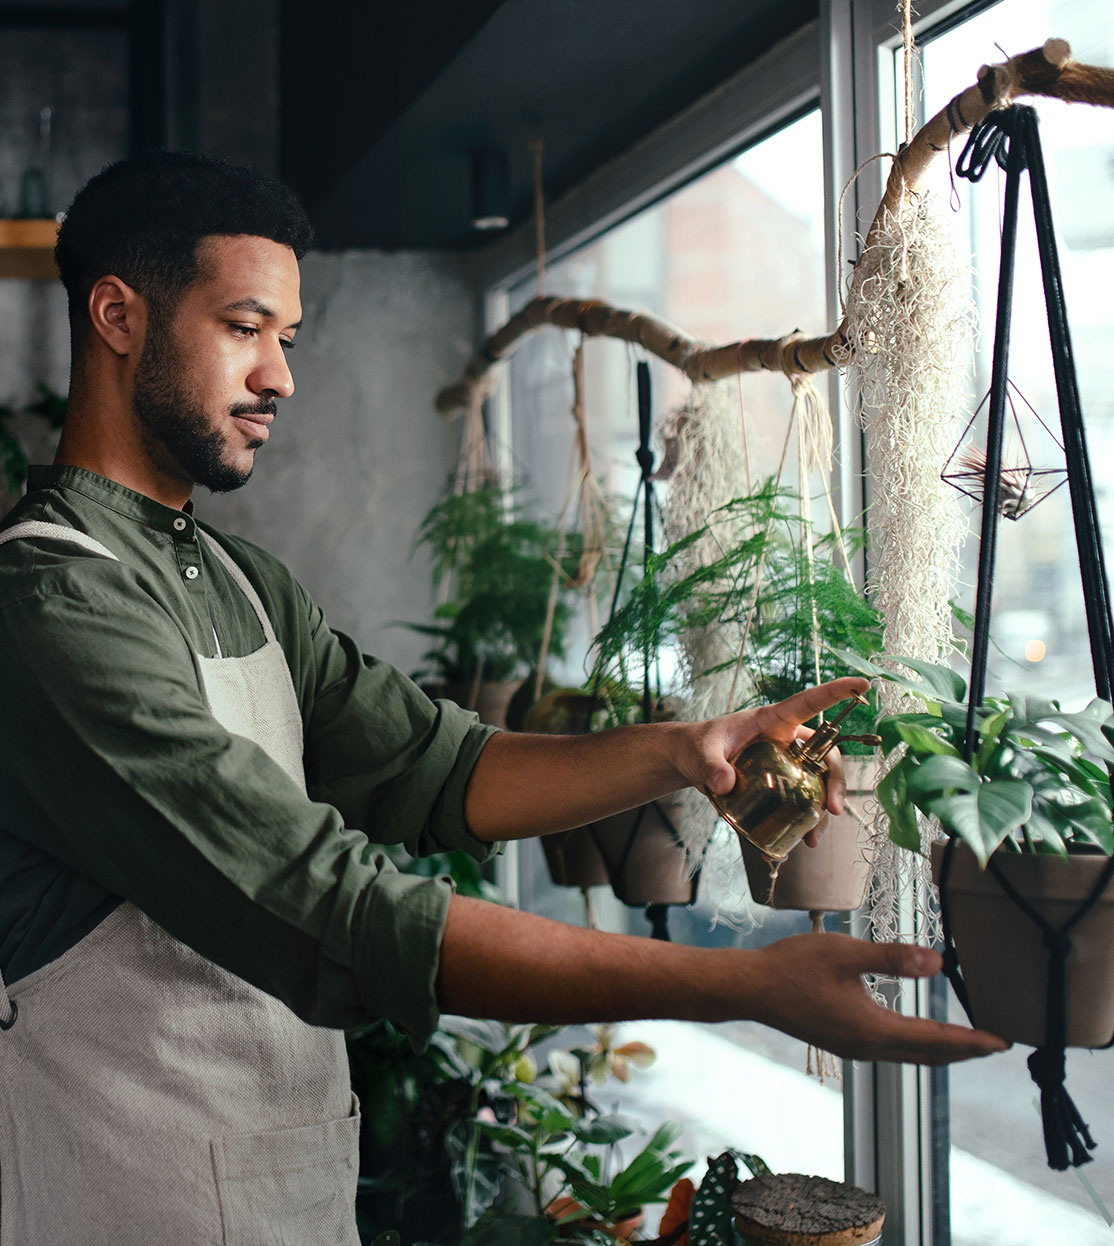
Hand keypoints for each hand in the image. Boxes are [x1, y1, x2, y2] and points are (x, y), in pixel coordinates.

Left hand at [675, 676, 869, 824]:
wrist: (688, 763)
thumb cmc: (696, 746)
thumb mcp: (701, 753)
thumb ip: (711, 765)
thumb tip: (724, 783)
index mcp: (771, 721)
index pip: (808, 703)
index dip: (835, 692)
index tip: (862, 684)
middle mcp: (786, 741)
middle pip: (825, 754)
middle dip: (835, 780)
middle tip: (832, 808)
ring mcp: (785, 763)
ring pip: (818, 782)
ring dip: (822, 808)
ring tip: (813, 837)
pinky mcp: (780, 784)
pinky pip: (802, 800)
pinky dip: (806, 820)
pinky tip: (801, 840)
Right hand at [747, 933, 1008, 1064]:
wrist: (751, 989)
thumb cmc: (793, 967)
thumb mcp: (844, 953)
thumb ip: (891, 957)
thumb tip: (937, 962)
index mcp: (873, 1029)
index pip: (936, 1039)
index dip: (971, 1041)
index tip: (1003, 1042)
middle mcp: (868, 1047)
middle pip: (928, 1054)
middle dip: (964, 1050)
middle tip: (996, 1044)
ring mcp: (855, 1047)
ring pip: (911, 1054)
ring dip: (941, 1048)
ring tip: (966, 1041)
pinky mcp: (843, 1040)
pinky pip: (893, 1048)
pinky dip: (917, 1043)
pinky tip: (917, 1031)